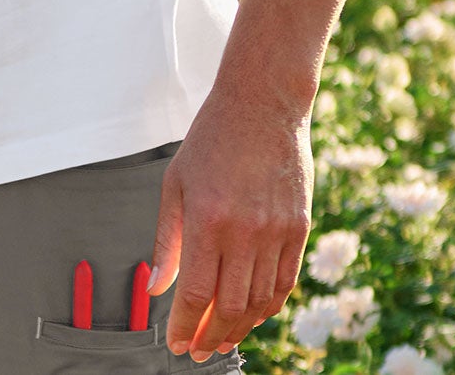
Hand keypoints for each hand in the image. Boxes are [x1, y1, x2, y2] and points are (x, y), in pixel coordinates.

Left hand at [149, 85, 312, 360]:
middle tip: (198, 351)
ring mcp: (276, 231)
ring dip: (239, 328)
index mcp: (207, 220)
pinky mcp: (299, 228)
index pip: (195, 295)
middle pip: (228, 307)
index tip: (175, 345)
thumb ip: (167, 240)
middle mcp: (243, 232)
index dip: (184, 327)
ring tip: (222, 339)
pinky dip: (268, 307)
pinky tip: (252, 315)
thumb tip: (156, 289)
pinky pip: (284, 282)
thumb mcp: (176, 183)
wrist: (262, 104)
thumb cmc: (211, 140)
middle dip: (210, 337)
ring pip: (259, 302)